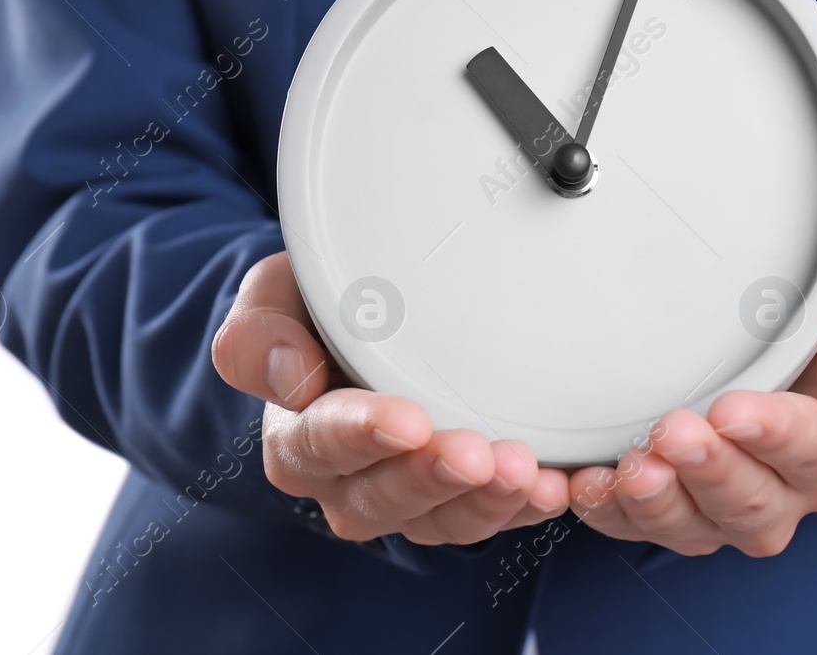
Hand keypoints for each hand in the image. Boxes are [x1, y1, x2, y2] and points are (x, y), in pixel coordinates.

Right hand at [211, 253, 569, 544]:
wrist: (365, 315)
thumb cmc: (321, 305)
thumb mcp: (274, 297)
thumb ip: (259, 333)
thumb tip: (288, 374)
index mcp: (297, 435)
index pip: (319, 444)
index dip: (363, 436)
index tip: (408, 422)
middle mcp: (345, 483)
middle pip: (384, 496)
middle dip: (434, 477)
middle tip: (477, 454)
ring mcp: (406, 498)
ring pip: (442, 520)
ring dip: (486, 500)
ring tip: (528, 472)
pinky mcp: (459, 501)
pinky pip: (491, 516)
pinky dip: (526, 505)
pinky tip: (557, 485)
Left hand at [567, 249, 816, 556]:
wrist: (753, 312)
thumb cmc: (808, 305)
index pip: (814, 451)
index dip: (775, 434)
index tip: (732, 409)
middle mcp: (779, 494)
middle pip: (751, 503)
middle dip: (710, 470)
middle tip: (674, 429)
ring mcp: (716, 511)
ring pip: (691, 529)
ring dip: (657, 501)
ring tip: (631, 464)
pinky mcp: (660, 511)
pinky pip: (630, 526)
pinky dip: (605, 509)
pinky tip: (586, 482)